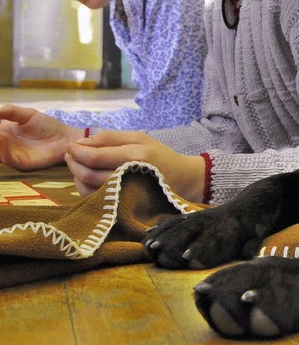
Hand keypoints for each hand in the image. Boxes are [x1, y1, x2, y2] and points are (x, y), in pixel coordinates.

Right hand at [0, 104, 82, 170]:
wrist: (64, 138)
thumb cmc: (47, 125)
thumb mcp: (27, 114)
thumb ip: (10, 111)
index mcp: (4, 129)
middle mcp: (3, 142)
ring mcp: (9, 153)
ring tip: (0, 134)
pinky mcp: (17, 162)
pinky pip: (5, 158)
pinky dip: (1, 150)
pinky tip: (1, 137)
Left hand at [65, 130, 205, 200]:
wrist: (183, 180)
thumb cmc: (160, 156)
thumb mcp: (141, 138)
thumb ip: (111, 137)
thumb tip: (81, 142)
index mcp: (136, 156)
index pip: (95, 156)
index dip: (76, 151)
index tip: (70, 145)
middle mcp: (130, 176)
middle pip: (88, 173)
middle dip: (73, 163)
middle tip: (70, 154)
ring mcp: (125, 194)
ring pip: (88, 189)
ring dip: (76, 176)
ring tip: (78, 165)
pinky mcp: (122, 207)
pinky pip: (95, 200)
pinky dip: (85, 188)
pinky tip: (88, 179)